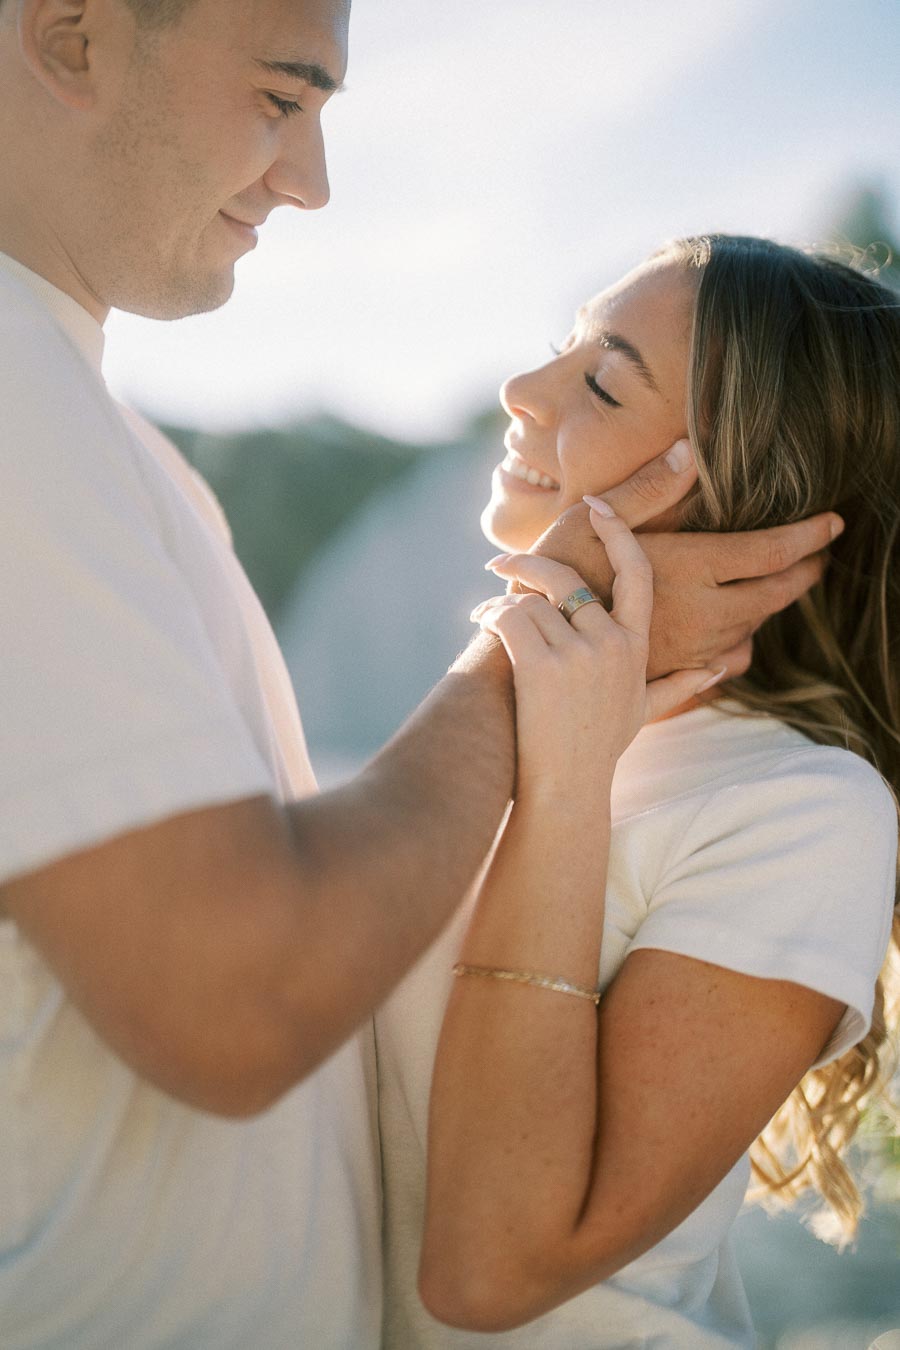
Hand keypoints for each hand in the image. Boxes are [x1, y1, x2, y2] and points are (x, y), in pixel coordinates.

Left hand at [472, 507, 724, 802]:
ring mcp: (577, 654)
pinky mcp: (541, 666)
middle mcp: (611, 644)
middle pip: (568, 578)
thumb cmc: (599, 749)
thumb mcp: (644, 711)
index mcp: (635, 646)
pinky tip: (480, 622)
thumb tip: (717, 668)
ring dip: (502, 602)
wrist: (568, 788)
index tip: (597, 505)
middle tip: (501, 563)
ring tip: (485, 614)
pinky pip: (511, 617)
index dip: (618, 532)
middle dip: (529, 564)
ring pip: (533, 600)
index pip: (636, 572)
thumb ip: (680, 683)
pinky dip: (490, 615)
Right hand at [528, 440, 841, 680]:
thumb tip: (690, 452)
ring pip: (754, 628)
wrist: (522, 662)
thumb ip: (645, 491)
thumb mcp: (589, 525)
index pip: (772, 550)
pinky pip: (727, 663)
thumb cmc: (545, 584)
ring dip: (769, 606)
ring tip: (778, 585)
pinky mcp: (676, 676)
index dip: (810, 535)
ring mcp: (692, 651)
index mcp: (689, 569)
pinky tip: (732, 636)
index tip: (834, 521)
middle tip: (817, 554)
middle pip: (776, 593)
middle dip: (803, 571)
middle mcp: (703, 614)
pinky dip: (738, 644)